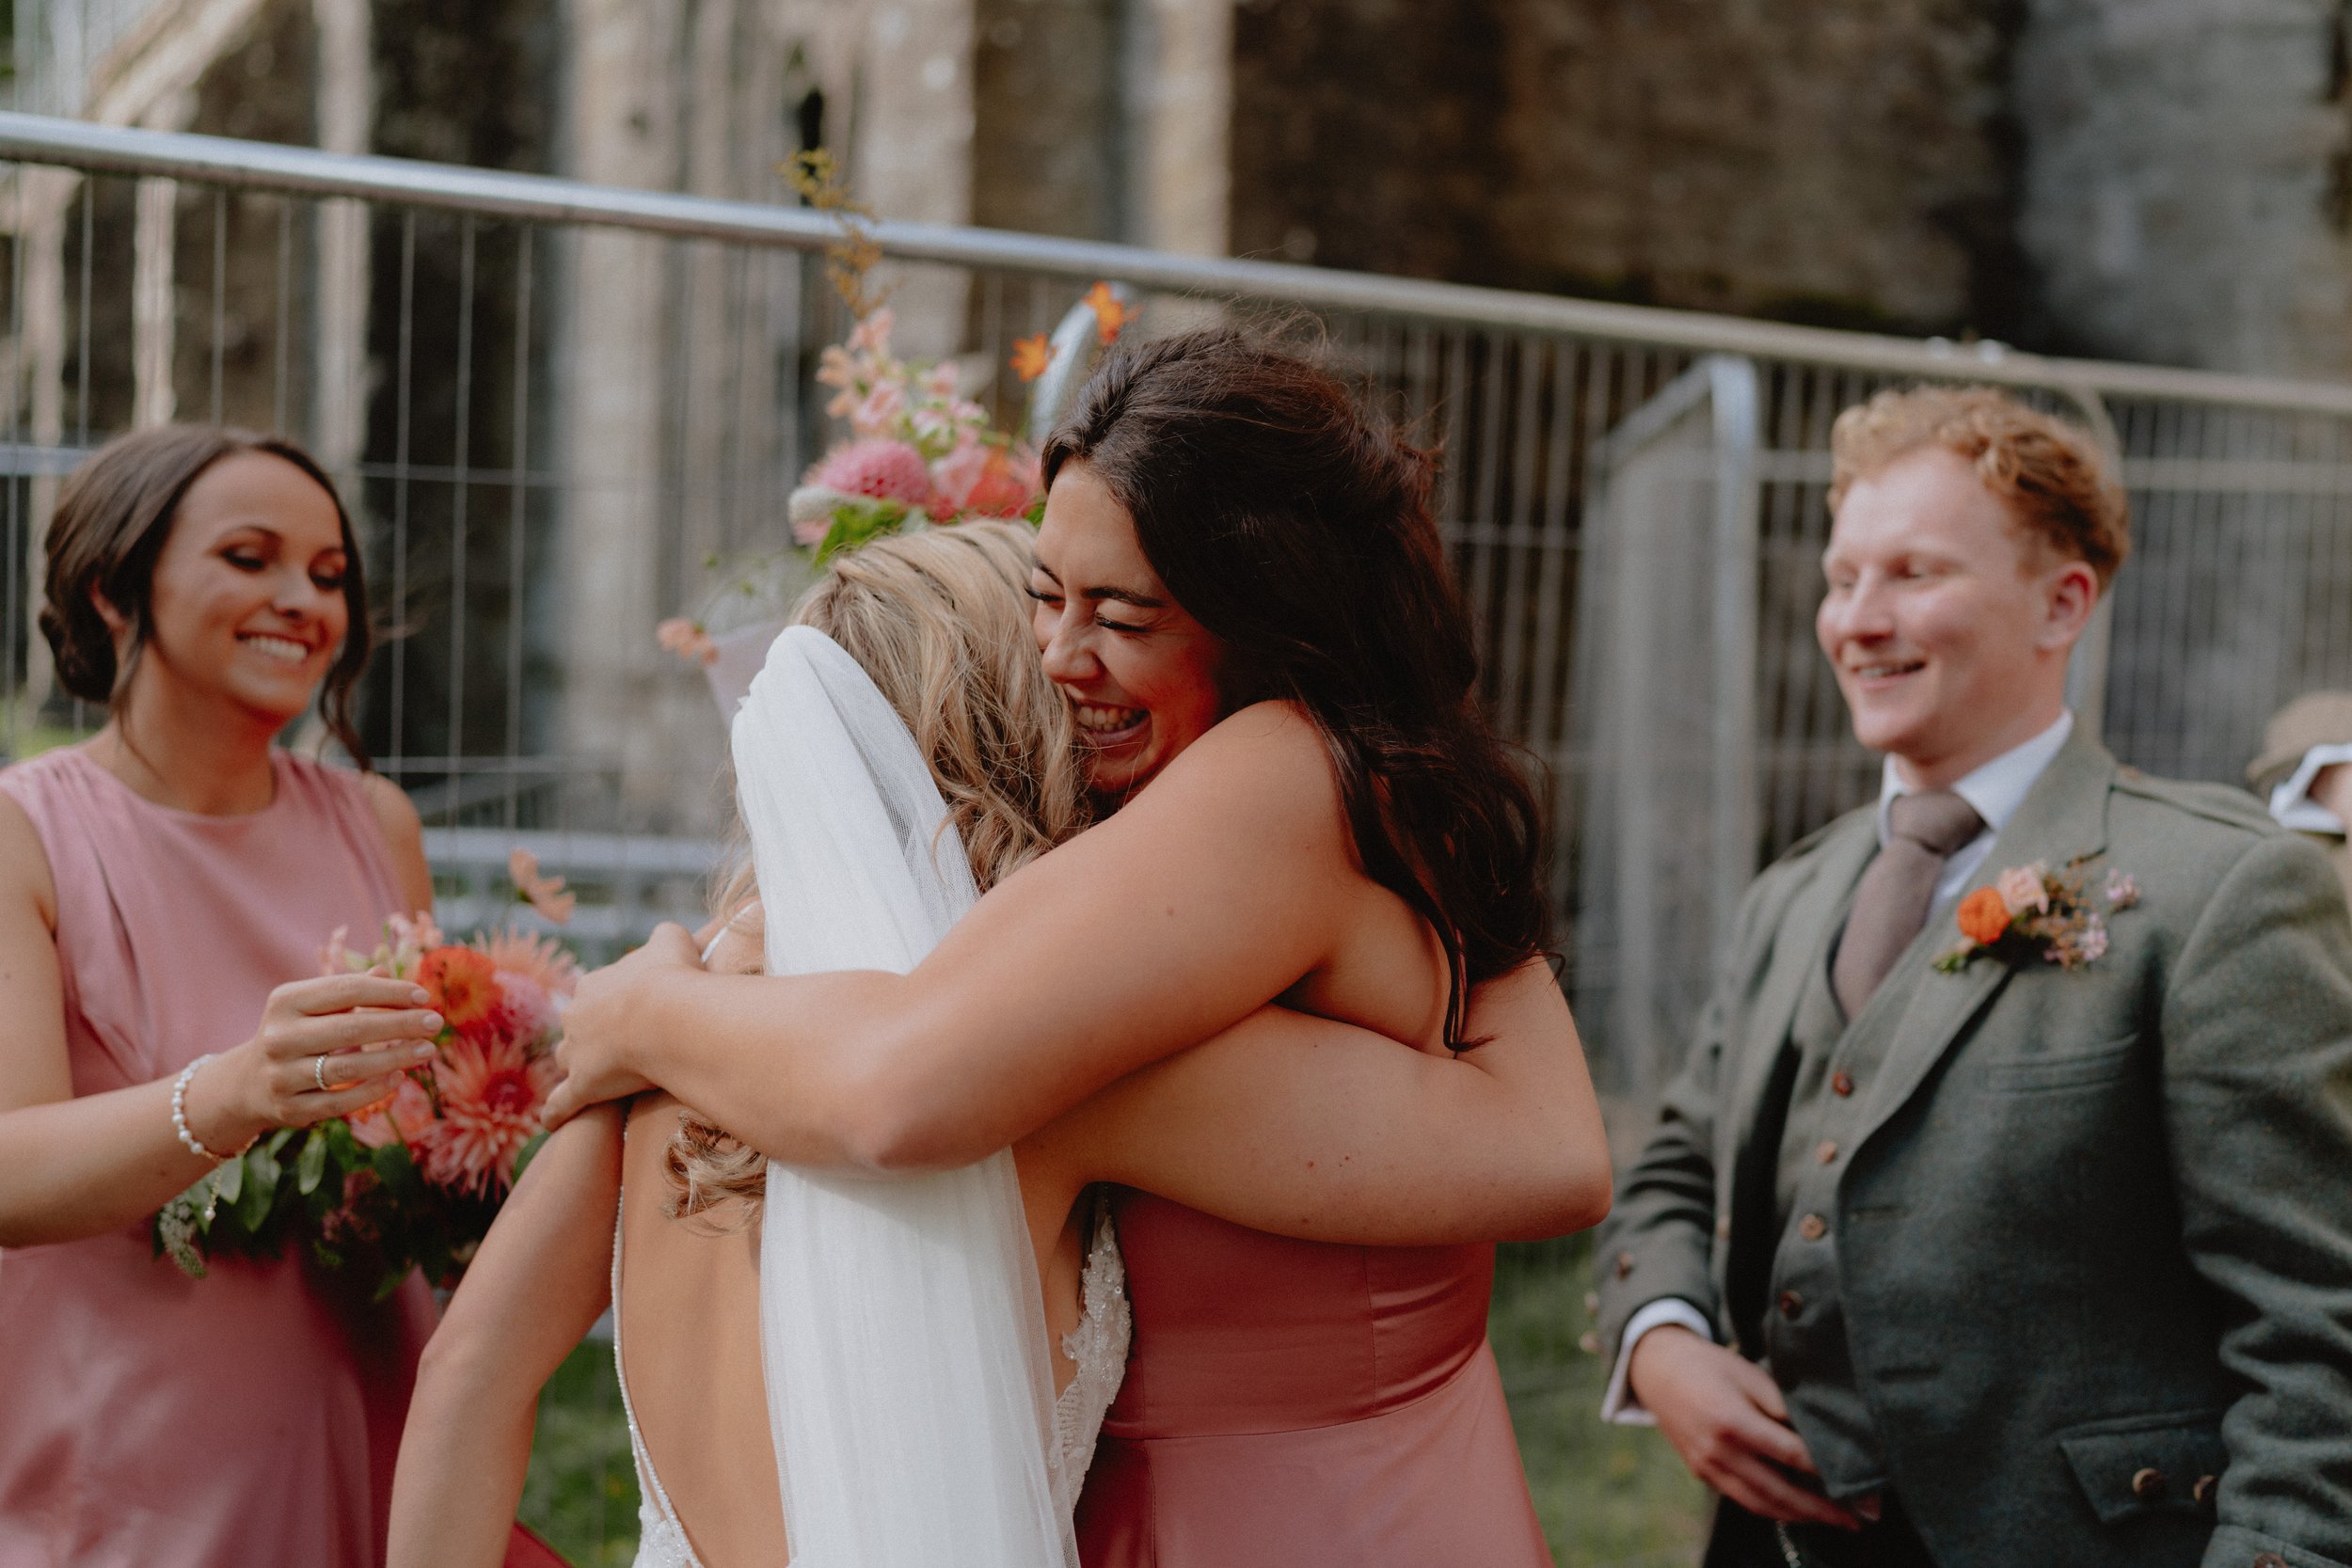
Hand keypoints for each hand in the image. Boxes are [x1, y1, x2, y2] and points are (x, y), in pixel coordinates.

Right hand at [189, 973, 445, 1152]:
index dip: (389, 991)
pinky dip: (374, 1089)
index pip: (347, 989)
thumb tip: (387, 971)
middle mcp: (279, 1037)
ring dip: (395, 1057)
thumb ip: (349, 989)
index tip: (423, 996)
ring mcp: (282, 1075)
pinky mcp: (291, 1109)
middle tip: (435, 1023)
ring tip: (427, 1050)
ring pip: (349, 1067)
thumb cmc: (296, 1033)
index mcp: (286, 1001)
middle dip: (400, 1024)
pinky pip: (341, 1101)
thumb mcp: (313, 1005)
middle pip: (352, 1028)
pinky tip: (399, 1077)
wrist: (246, 1083)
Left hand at [543, 923, 703, 1126]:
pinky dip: (555, 1113)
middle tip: (624, 1043)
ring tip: (598, 1078)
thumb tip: (667, 938)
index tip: (640, 1009)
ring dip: (578, 1067)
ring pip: (568, 1060)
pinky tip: (552, 1122)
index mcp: (594, 983)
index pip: (598, 992)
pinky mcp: (581, 1086)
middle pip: (579, 1026)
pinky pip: (560, 1103)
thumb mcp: (673, 940)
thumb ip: (666, 936)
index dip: (619, 1000)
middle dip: (594, 1033)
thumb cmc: (673, 977)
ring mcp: (575, 1053)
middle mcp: (575, 1015)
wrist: (667, 1015)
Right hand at [1627, 1326, 1861, 1529]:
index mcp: (1732, 1421)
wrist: (1657, 1369)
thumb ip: (1783, 1406)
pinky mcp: (1702, 1474)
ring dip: (1800, 1517)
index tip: (1860, 1484)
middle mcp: (1718, 1452)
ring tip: (1835, 1520)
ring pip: (1761, 1505)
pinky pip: (1743, 1499)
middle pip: (1779, 1493)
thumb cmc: (1710, 1365)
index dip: (1827, 1472)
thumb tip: (1822, 1436)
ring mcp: (1707, 1467)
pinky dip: (1774, 1508)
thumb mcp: (1750, 1374)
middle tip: (1858, 1519)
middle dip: (1822, 1511)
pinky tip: (1798, 1508)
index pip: (1791, 1455)